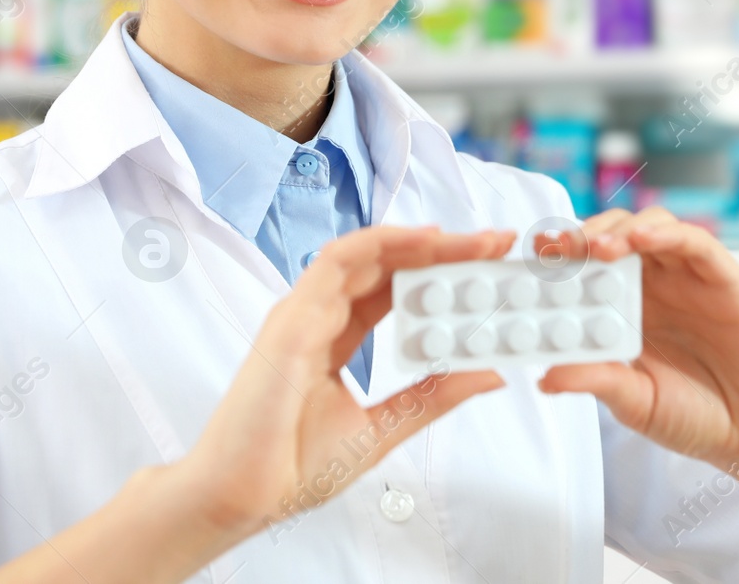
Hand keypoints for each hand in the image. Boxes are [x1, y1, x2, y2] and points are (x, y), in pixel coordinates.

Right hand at [176, 225, 514, 550]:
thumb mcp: (384, 427)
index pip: (394, 292)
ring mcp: (302, 314)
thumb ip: (432, 396)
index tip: (489, 267)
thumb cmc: (292, 468)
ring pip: (364, 256)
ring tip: (469, 239)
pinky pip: (335, 264)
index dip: (440, 274)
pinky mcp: (291, 320)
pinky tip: (418, 242)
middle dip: (442, 249)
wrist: (242, 498)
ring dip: (418, 241)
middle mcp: (319, 318)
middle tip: (496, 242)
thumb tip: (489, 374)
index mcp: (335, 340)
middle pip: (385, 267)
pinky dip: (378, 245)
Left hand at [536, 207, 738, 473]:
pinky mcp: (726, 281)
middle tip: (559, 246)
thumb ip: (595, 381)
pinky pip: (697, 243)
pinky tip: (644, 240)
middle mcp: (656, 285)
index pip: (589, 265)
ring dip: (622, 228)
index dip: (561, 254)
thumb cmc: (693, 417)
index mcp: (626, 307)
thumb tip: (545, 376)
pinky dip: (668, 234)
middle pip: (616, 236)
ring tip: (598, 246)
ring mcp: (690, 279)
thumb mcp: (633, 401)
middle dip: (585, 235)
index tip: (532, 255)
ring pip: (653, 229)